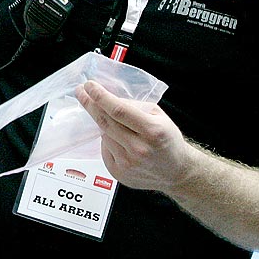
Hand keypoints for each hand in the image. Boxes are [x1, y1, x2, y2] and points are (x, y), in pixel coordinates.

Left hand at [76, 80, 193, 190]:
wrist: (177, 172)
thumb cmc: (168, 141)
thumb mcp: (159, 116)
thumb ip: (135, 106)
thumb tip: (108, 97)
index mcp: (152, 131)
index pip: (119, 110)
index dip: (100, 96)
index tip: (89, 85)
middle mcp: (139, 148)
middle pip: (105, 122)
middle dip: (90, 104)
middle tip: (81, 93)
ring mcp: (127, 163)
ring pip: (103, 135)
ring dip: (103, 125)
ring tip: (116, 124)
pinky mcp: (118, 173)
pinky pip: (104, 149)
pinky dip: (107, 141)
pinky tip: (119, 141)